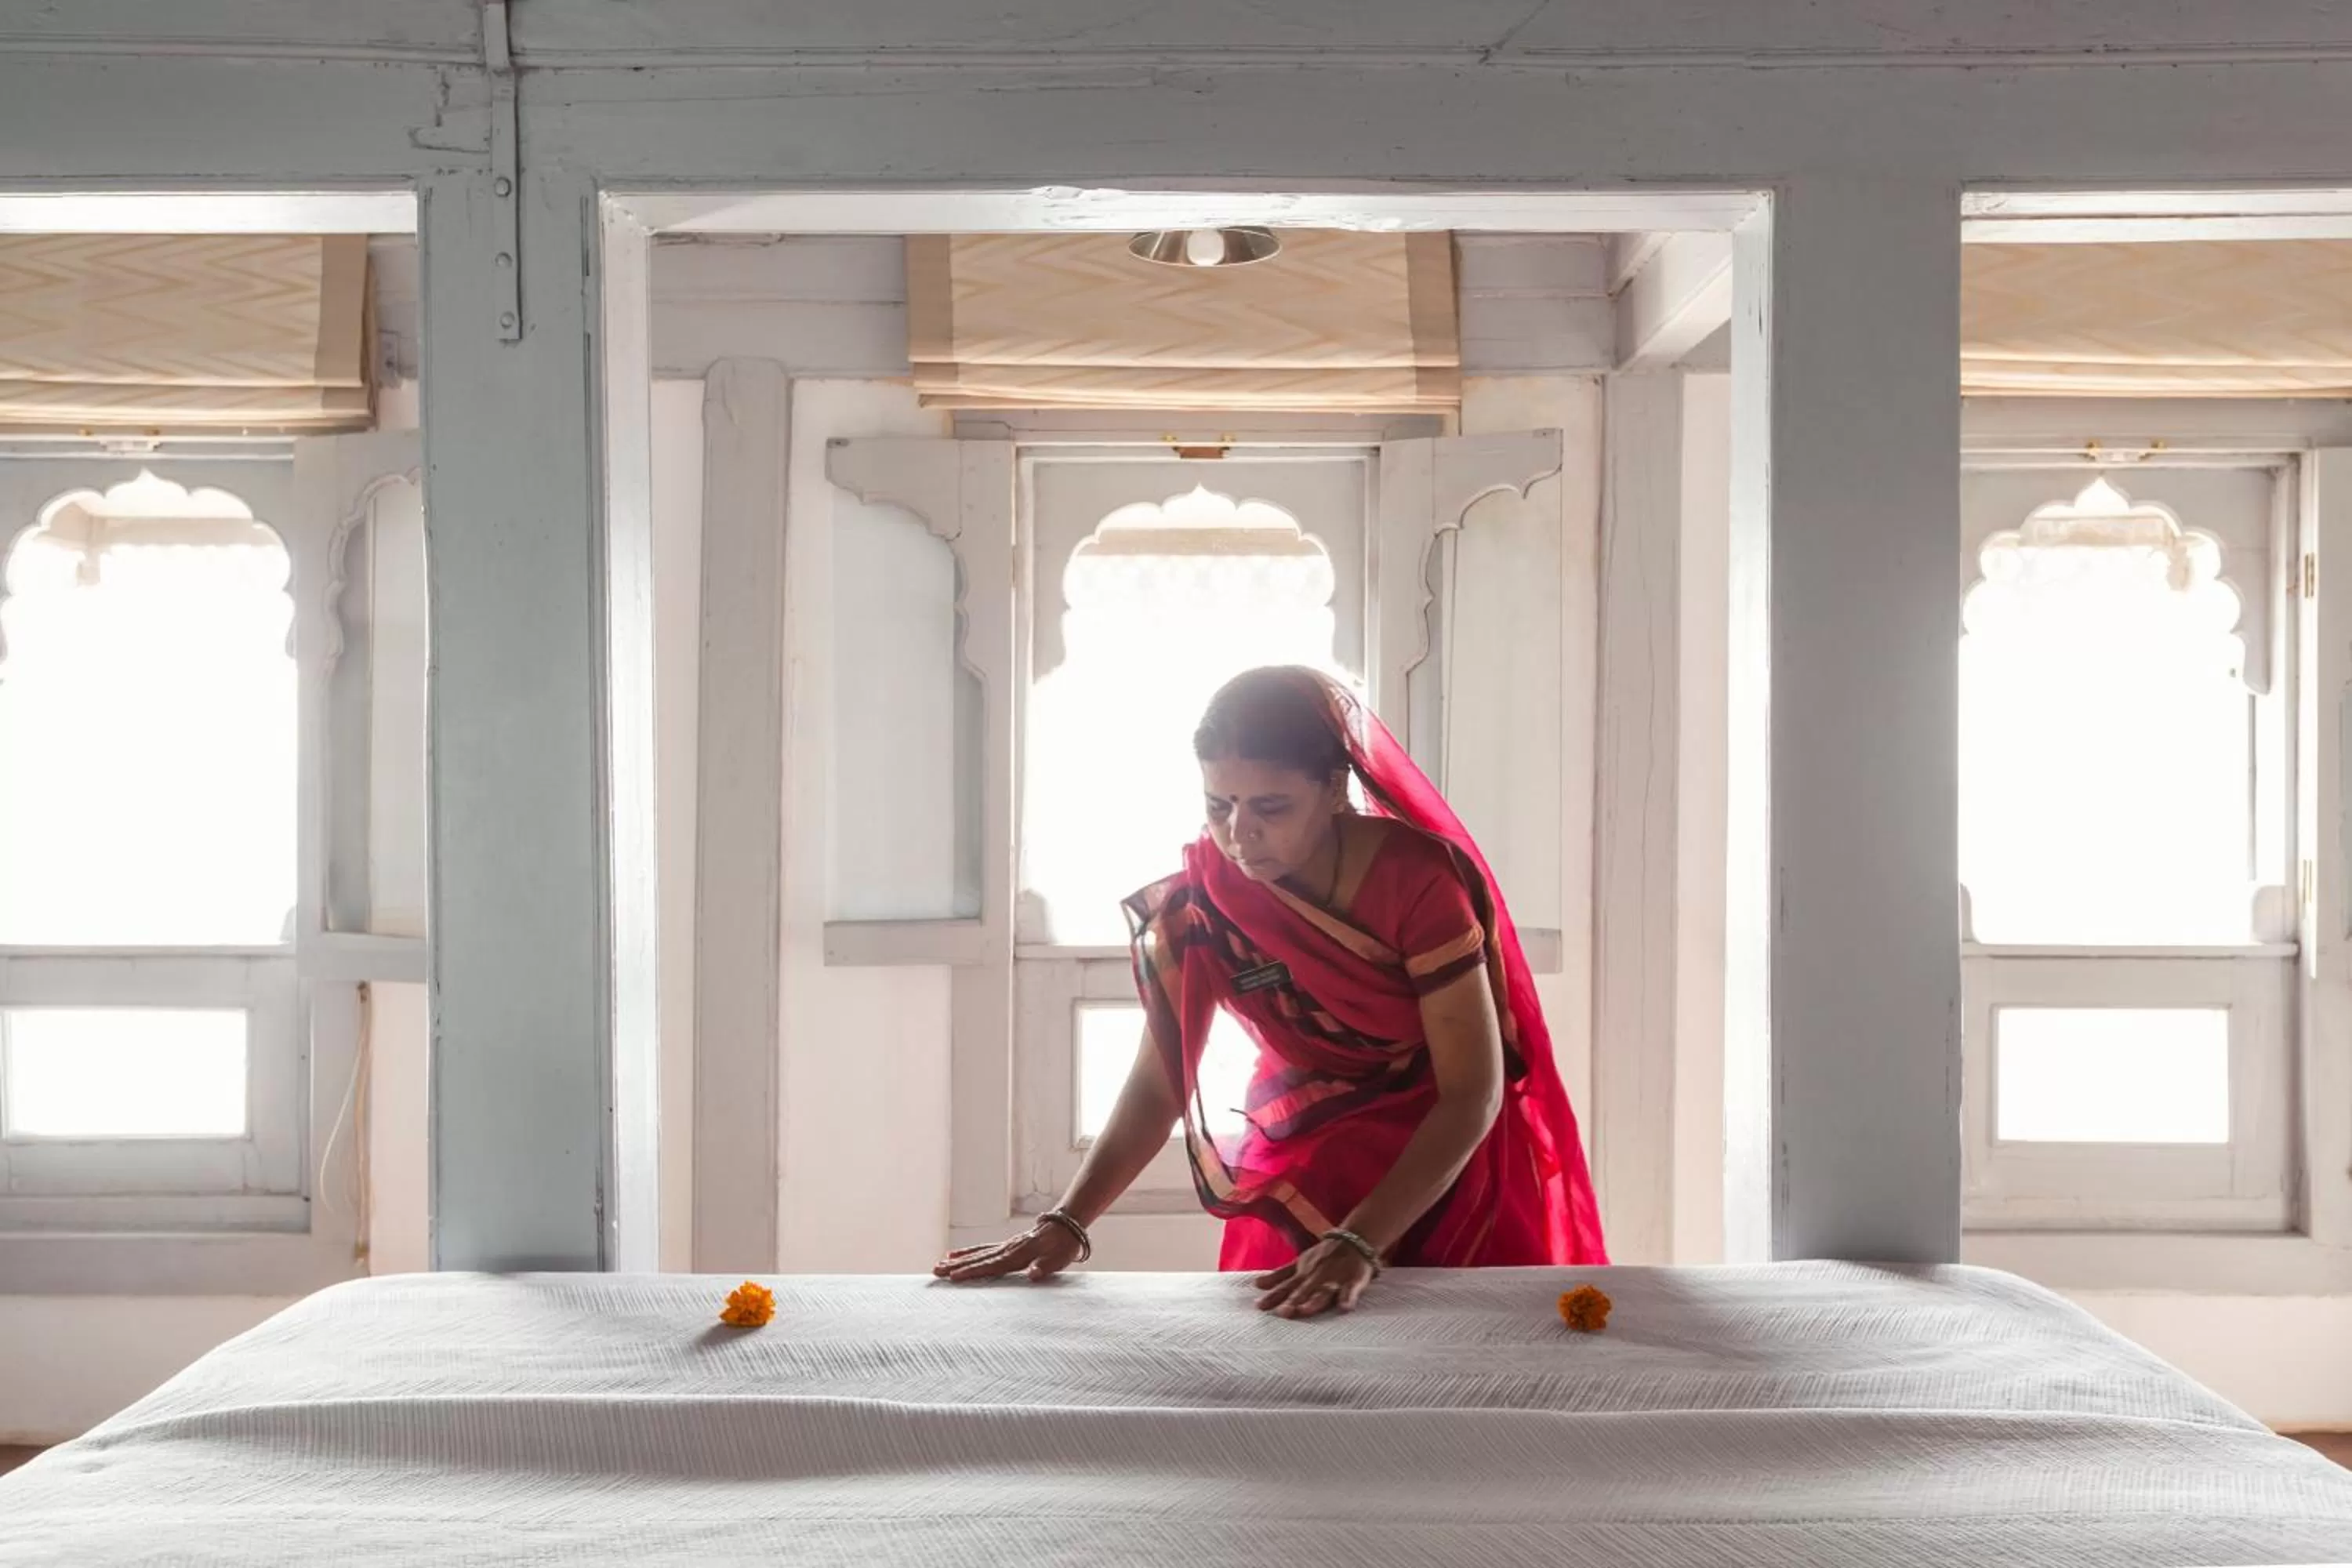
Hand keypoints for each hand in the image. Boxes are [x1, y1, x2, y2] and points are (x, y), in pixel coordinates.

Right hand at [932, 1223, 1082, 1283]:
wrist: (1066, 1226)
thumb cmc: (1062, 1247)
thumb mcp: (1058, 1260)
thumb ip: (1043, 1267)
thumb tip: (1032, 1274)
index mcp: (1017, 1255)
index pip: (990, 1265)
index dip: (972, 1271)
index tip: (954, 1276)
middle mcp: (1007, 1249)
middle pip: (978, 1258)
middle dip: (956, 1266)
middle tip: (936, 1271)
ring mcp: (1005, 1246)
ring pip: (977, 1253)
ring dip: (958, 1259)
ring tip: (940, 1263)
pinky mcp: (1006, 1245)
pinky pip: (983, 1249)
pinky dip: (968, 1252)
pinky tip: (956, 1254)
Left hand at [1253, 1238, 1375, 1318]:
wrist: (1353, 1241)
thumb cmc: (1323, 1257)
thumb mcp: (1299, 1264)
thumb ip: (1279, 1277)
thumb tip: (1256, 1285)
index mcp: (1303, 1275)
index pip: (1286, 1288)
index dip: (1273, 1297)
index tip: (1260, 1307)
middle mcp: (1316, 1278)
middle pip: (1303, 1291)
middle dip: (1292, 1301)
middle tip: (1282, 1312)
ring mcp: (1335, 1281)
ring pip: (1323, 1293)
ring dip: (1315, 1301)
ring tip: (1305, 1311)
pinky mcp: (1353, 1282)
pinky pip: (1351, 1291)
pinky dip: (1348, 1298)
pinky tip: (1345, 1307)